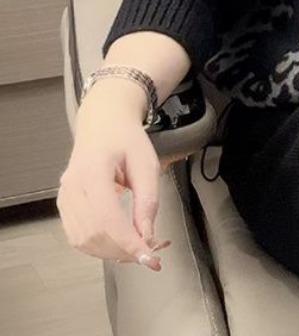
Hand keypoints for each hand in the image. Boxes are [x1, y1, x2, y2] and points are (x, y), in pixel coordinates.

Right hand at [57, 80, 171, 270]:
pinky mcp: (64, 205)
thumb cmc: (126, 140)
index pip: (107, 218)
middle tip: (151, 253)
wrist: (104, 124)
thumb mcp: (147, 164)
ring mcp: (64, 196)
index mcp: (93, 170)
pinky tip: (120, 243)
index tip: (149, 257)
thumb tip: (146, 237)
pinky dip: (100, 246)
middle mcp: (72, 185)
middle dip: (123, 250)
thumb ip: (148, 201)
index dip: (128, 242)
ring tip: (138, 248)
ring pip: (83, 240)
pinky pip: (78, 236)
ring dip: (112, 252)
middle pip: (94, 234)